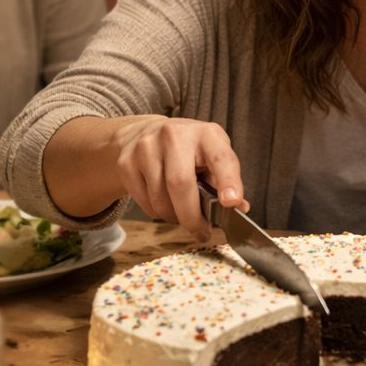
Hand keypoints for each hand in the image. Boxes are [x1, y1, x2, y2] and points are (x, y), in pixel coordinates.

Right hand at [110, 116, 248, 241]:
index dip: (227, 181)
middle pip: (180, 184)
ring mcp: (146, 147)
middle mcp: (174, 136)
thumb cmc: (188, 150)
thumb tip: (239, 209)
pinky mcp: (126, 162)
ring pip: (160, 199)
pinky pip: (144, 202)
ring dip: (174, 216)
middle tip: (201, 232)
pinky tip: (164, 203)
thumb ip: (226, 180)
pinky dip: (157, 212)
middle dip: (192, 216)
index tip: (232, 202)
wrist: (144, 133)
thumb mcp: (212, 155)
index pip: (220, 158)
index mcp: (206, 134)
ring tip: (182, 214)